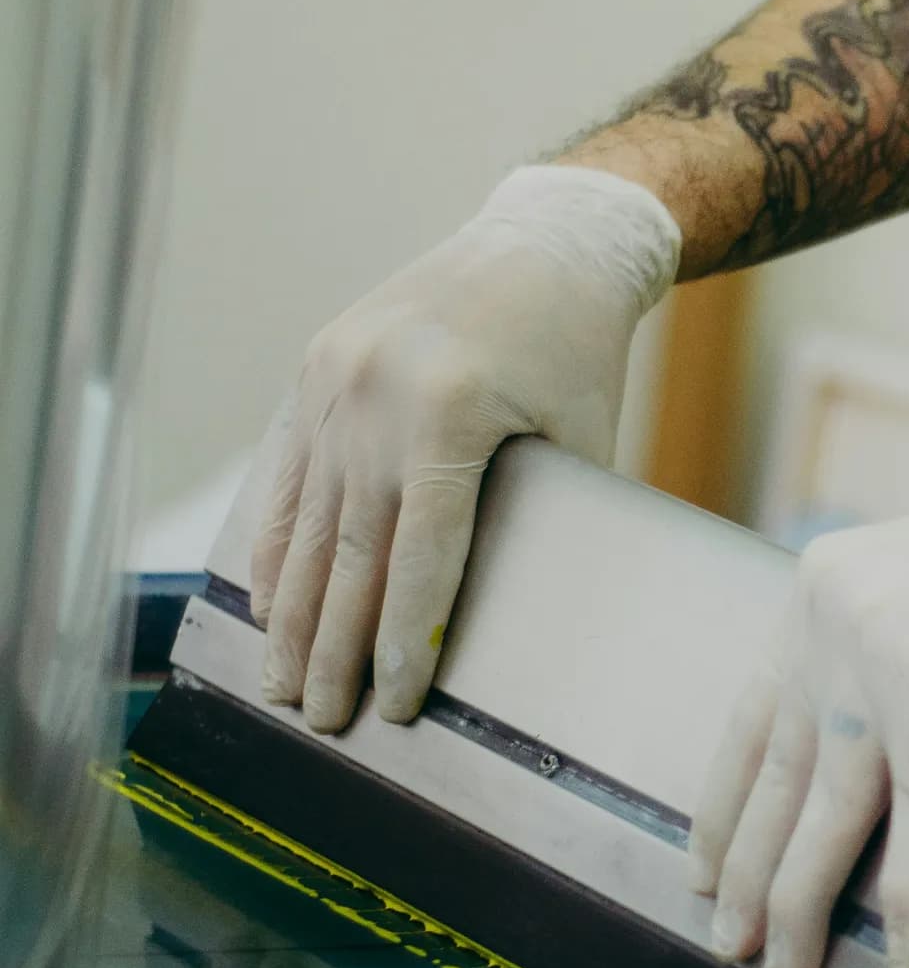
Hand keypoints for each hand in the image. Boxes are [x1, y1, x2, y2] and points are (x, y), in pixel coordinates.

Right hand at [250, 166, 680, 730]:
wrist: (543, 246)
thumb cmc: (579, 353)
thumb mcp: (581, 439)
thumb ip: (540, 522)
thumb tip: (513, 625)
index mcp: (446, 414)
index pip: (417, 559)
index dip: (401, 642)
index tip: (390, 707)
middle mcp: (374, 398)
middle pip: (348, 554)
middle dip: (332, 648)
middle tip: (320, 721)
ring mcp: (333, 380)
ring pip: (304, 522)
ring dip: (290, 611)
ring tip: (281, 683)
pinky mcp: (314, 369)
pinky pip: (287, 475)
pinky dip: (275, 544)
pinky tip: (267, 603)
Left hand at [687, 401, 908, 967]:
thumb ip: (900, 681)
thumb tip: (876, 798)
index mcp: (826, 589)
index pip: (753, 720)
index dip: (728, 809)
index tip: (710, 873)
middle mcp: (833, 610)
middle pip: (781, 773)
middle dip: (755, 875)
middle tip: (738, 947)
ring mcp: (879, 642)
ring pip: (832, 805)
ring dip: (807, 902)